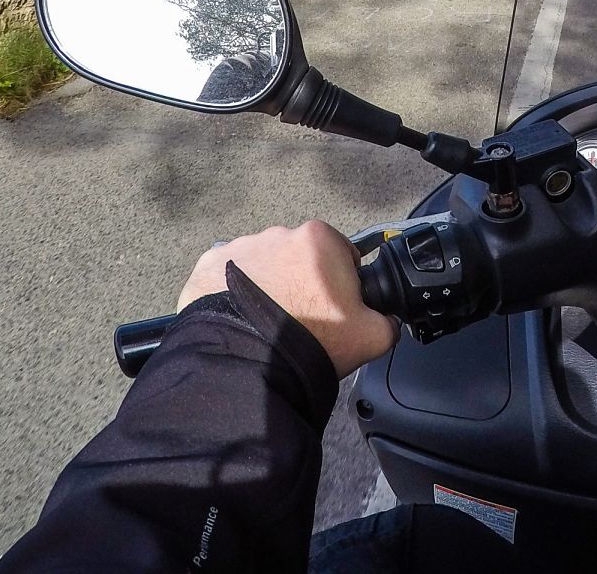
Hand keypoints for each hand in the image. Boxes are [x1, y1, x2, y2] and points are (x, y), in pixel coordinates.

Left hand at [177, 221, 397, 377]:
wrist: (249, 363)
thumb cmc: (313, 340)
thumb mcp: (372, 336)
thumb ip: (389, 321)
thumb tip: (387, 320)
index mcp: (320, 238)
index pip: (341, 255)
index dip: (341, 284)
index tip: (334, 310)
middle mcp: (278, 232)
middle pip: (299, 258)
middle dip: (301, 282)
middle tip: (300, 321)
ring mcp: (239, 247)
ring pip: (262, 267)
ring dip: (267, 287)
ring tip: (266, 325)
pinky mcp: (208, 266)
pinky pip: (227, 277)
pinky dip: (232, 294)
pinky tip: (240, 321)